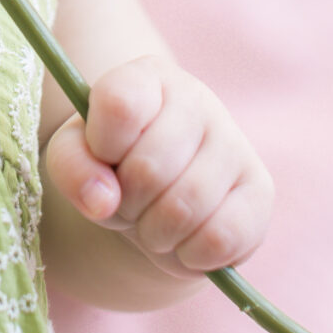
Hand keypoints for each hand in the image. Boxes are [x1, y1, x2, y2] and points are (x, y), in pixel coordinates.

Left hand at [44, 55, 273, 277]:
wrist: (158, 198)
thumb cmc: (113, 166)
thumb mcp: (76, 157)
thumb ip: (72, 166)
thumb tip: (102, 199)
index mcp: (148, 77)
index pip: (119, 105)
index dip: (102, 146)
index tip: (105, 156)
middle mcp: (197, 98)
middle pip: (149, 169)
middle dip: (127, 203)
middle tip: (129, 200)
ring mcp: (234, 142)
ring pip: (185, 208)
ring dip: (155, 233)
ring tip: (154, 221)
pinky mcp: (260, 190)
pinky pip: (220, 239)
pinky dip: (190, 255)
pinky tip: (186, 238)